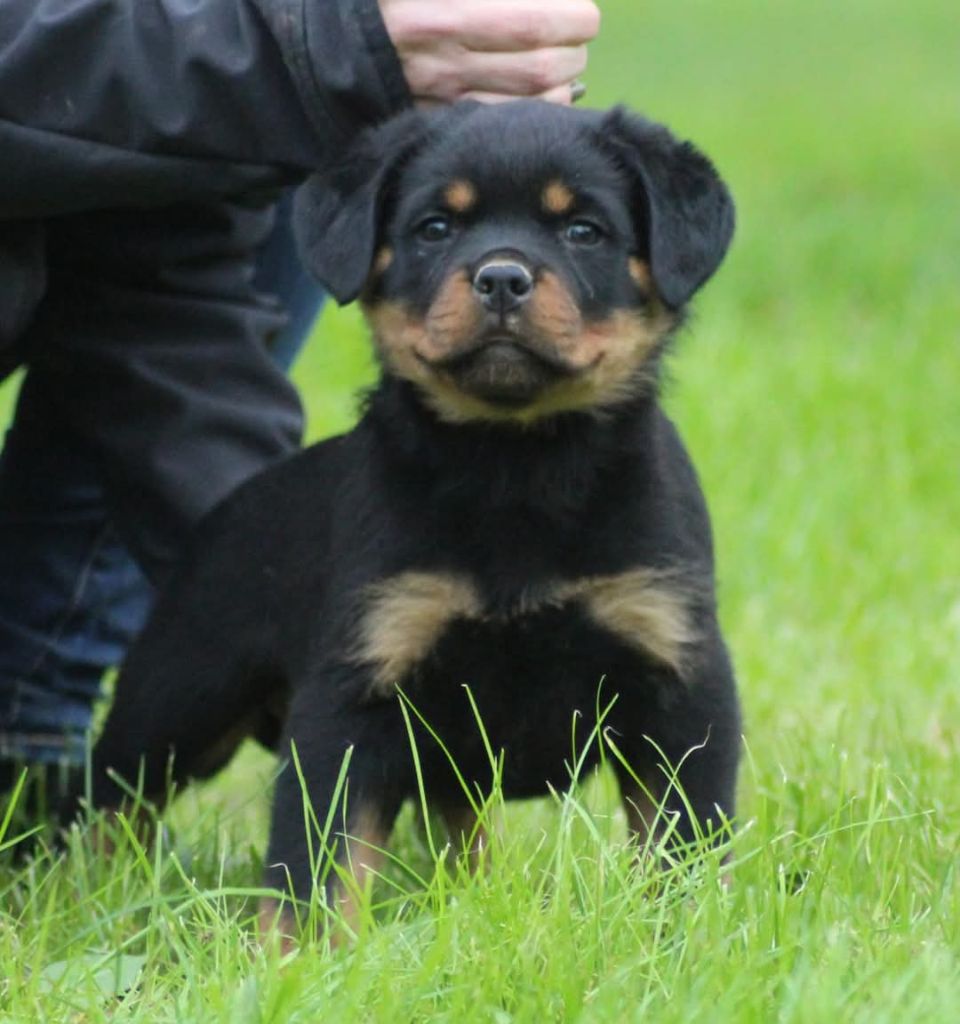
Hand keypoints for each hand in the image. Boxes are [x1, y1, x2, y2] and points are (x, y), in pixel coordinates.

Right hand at [379, 0, 599, 105]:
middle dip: (573, 54)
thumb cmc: (385, 0)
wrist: (328, 41)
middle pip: (539, 69)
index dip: (572, 19)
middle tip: (578, 39)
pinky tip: (540, 94)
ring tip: (565, 66)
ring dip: (561, 87)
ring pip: (526, 104)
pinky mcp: (435, 118)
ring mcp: (442, 97)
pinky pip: (499, 123)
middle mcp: (447, 61)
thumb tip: (544, 1)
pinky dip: (532, 111)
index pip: (534, 22)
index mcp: (447, 13)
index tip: (584, 15)